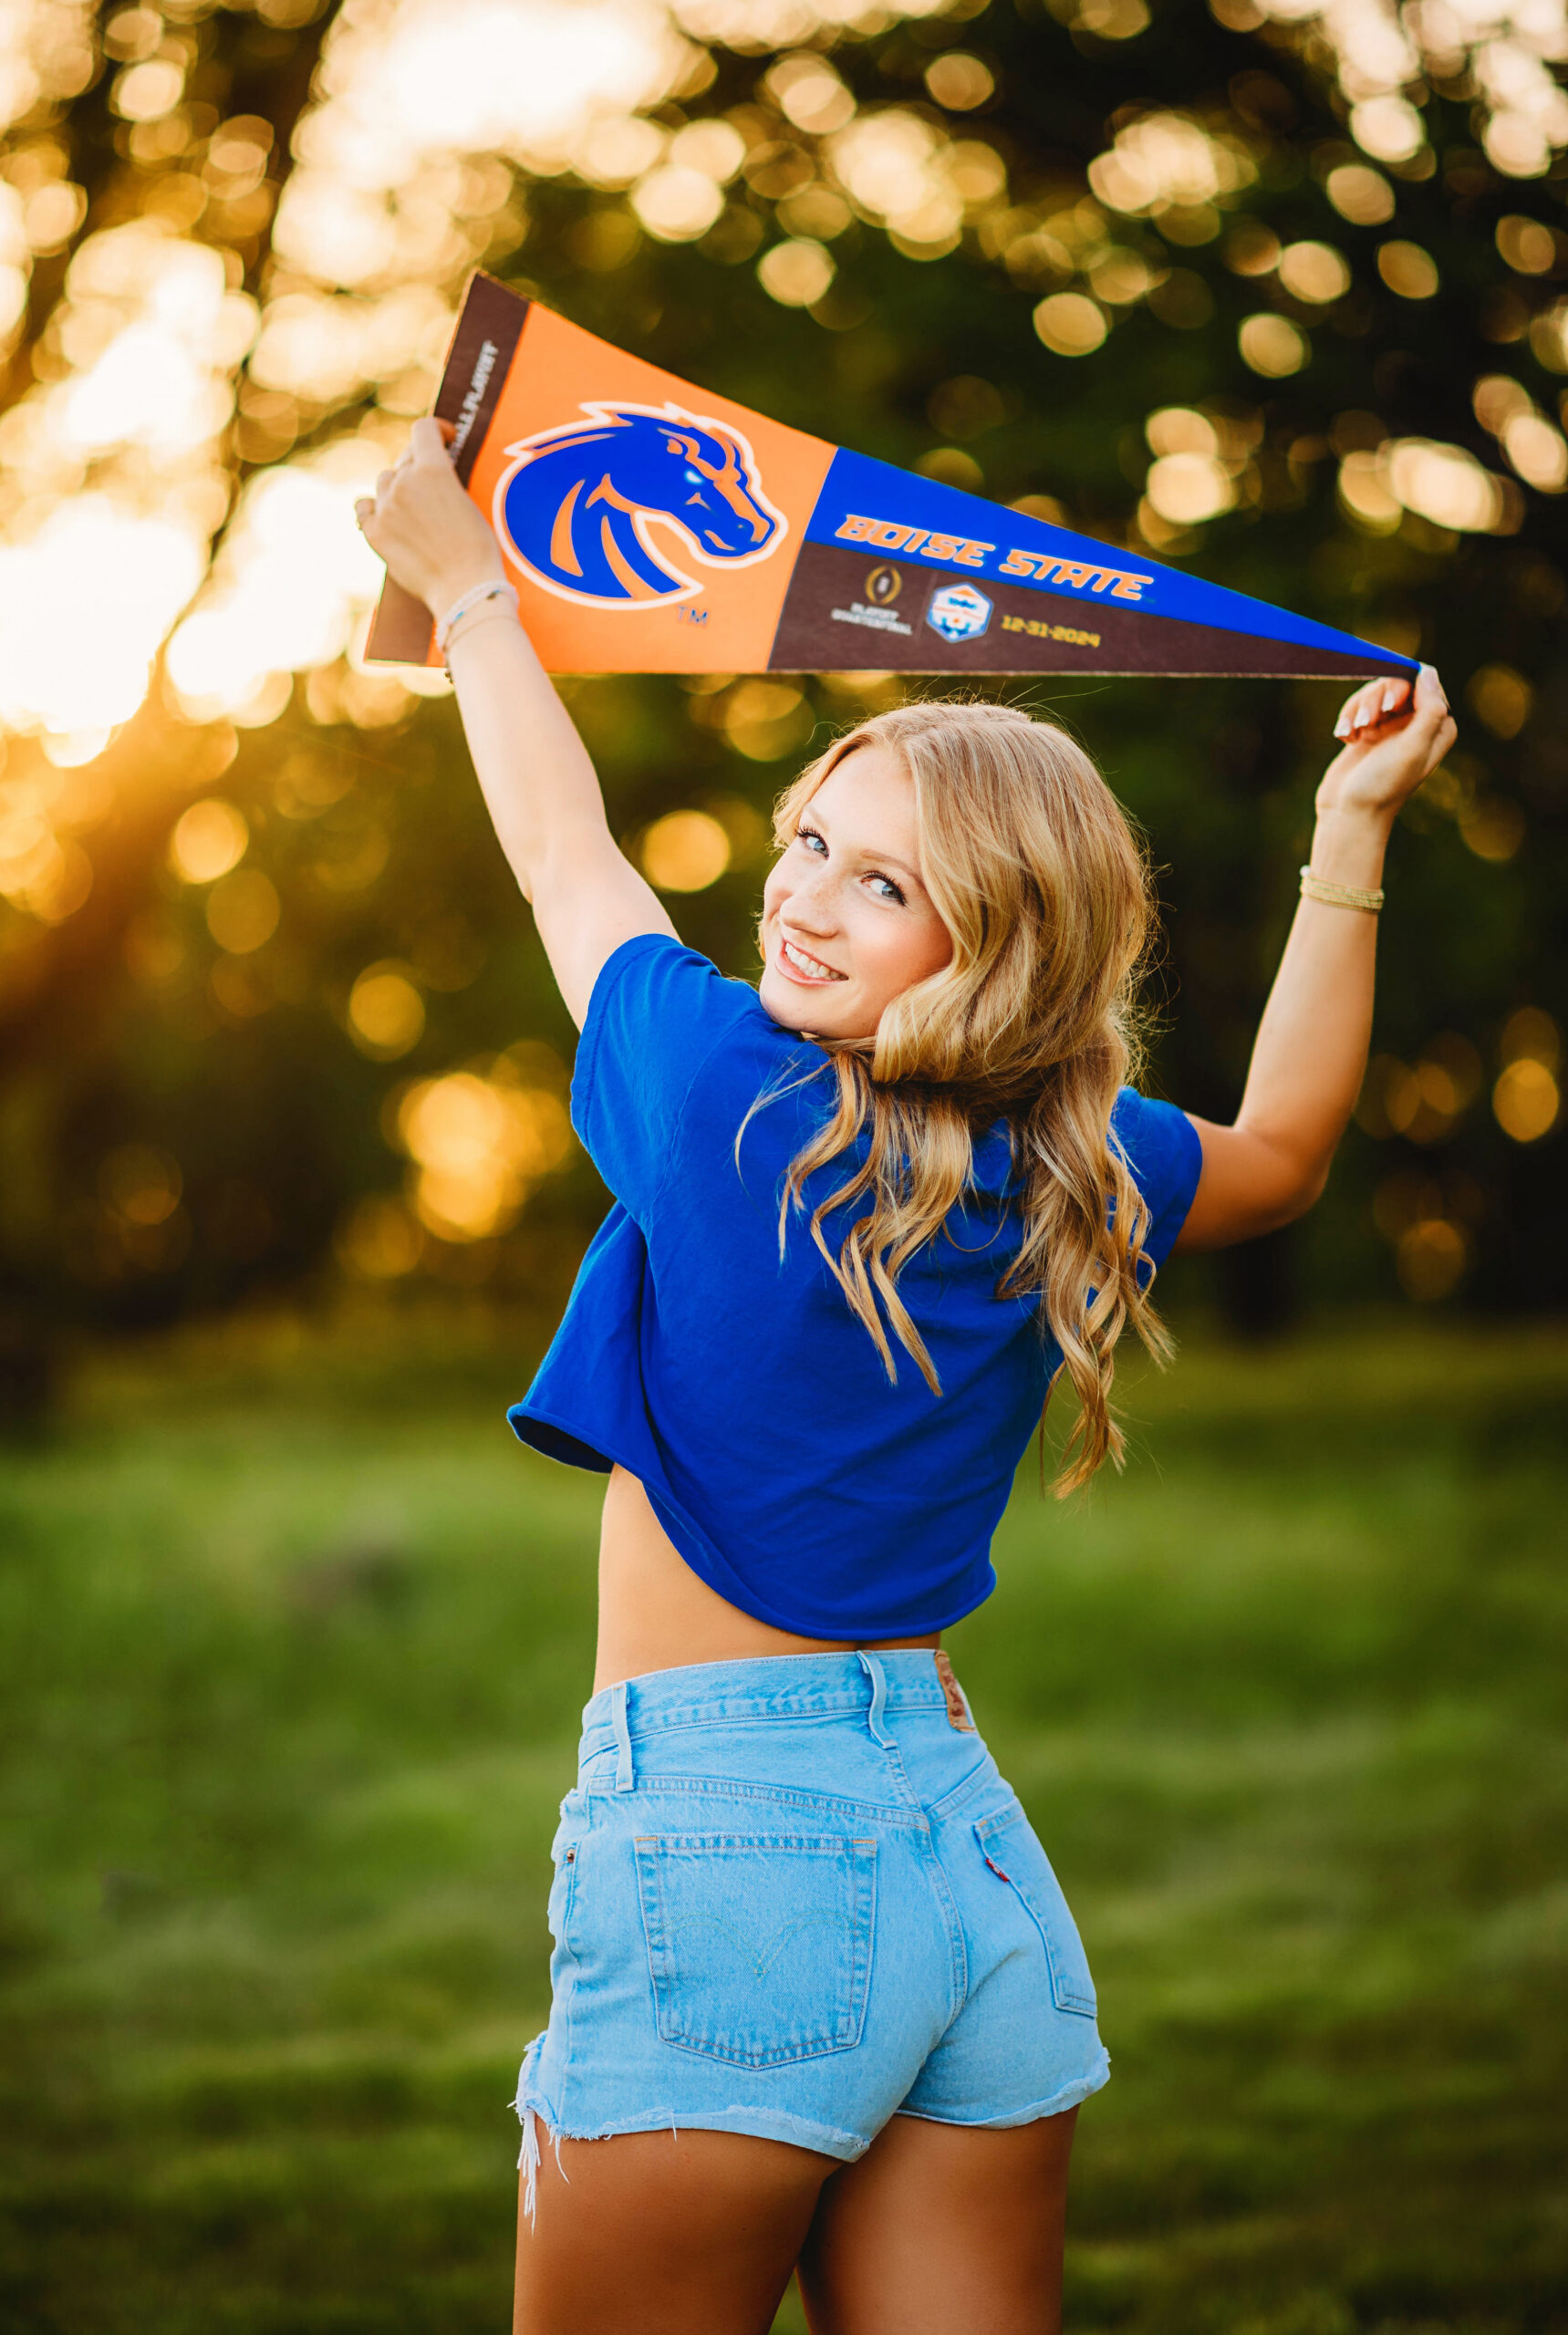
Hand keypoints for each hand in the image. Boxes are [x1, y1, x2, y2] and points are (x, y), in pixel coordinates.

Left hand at [354, 418, 505, 617]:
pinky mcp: (374, 533)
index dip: (435, 430)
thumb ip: (445, 480)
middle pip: (405, 459)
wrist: (465, 590)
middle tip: (434, 484)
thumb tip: (430, 468)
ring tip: (415, 509)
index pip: (423, 430)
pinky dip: (373, 508)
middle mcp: (404, 483)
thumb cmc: (477, 551)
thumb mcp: (468, 503)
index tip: (444, 437)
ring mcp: (386, 508)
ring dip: (398, 488)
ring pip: (385, 482)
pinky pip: (363, 507)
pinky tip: (384, 515)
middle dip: (420, 466)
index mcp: (433, 471)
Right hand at [1316, 663, 1456, 827]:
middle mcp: (1419, 723)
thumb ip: (1429, 709)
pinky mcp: (1369, 730)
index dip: (1403, 685)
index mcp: (1439, 726)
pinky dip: (1348, 717)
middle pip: (1397, 681)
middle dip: (1376, 698)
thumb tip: (1426, 670)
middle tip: (1367, 722)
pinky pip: (1358, 705)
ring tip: (1352, 734)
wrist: (1349, 812)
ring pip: (1375, 691)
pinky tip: (1345, 738)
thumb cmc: (1383, 784)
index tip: (1388, 708)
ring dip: (1358, 708)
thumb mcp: (1413, 747)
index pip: (1425, 681)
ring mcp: (1393, 726)